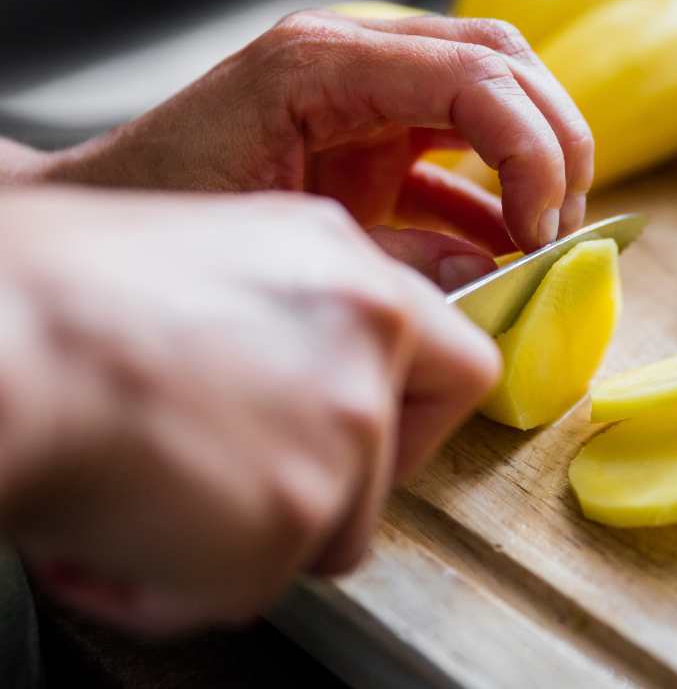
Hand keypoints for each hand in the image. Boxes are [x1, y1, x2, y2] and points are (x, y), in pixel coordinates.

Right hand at [0, 189, 498, 632]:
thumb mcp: (211, 252)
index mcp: (349, 271)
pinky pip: (249, 587)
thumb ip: (291, 310)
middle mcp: (368, 348)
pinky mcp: (293, 518)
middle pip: (394, 463)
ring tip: (151, 497)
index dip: (415, 411)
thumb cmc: (57, 291)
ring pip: (328, 533)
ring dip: (246, 535)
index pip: (455, 364)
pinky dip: (176, 582)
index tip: (382, 433)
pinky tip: (115, 532)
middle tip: (244, 478)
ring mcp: (343, 435)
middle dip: (327, 486)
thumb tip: (294, 366)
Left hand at [46, 10, 594, 256]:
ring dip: (539, 159)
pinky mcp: (370, 139)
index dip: (530, 150)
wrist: (105, 214)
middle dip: (555, 141)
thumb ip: (390, 255)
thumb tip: (489, 275)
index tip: (540, 230)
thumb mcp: (280, 242)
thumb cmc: (164, 217)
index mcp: (324, 62)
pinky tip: (505, 247)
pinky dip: (494, 196)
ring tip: (548, 233)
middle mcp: (356, 59)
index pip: (474, 73)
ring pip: (496, 92)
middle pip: (504, 61)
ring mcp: (367, 94)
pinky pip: (458, 151)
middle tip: (563, 224)